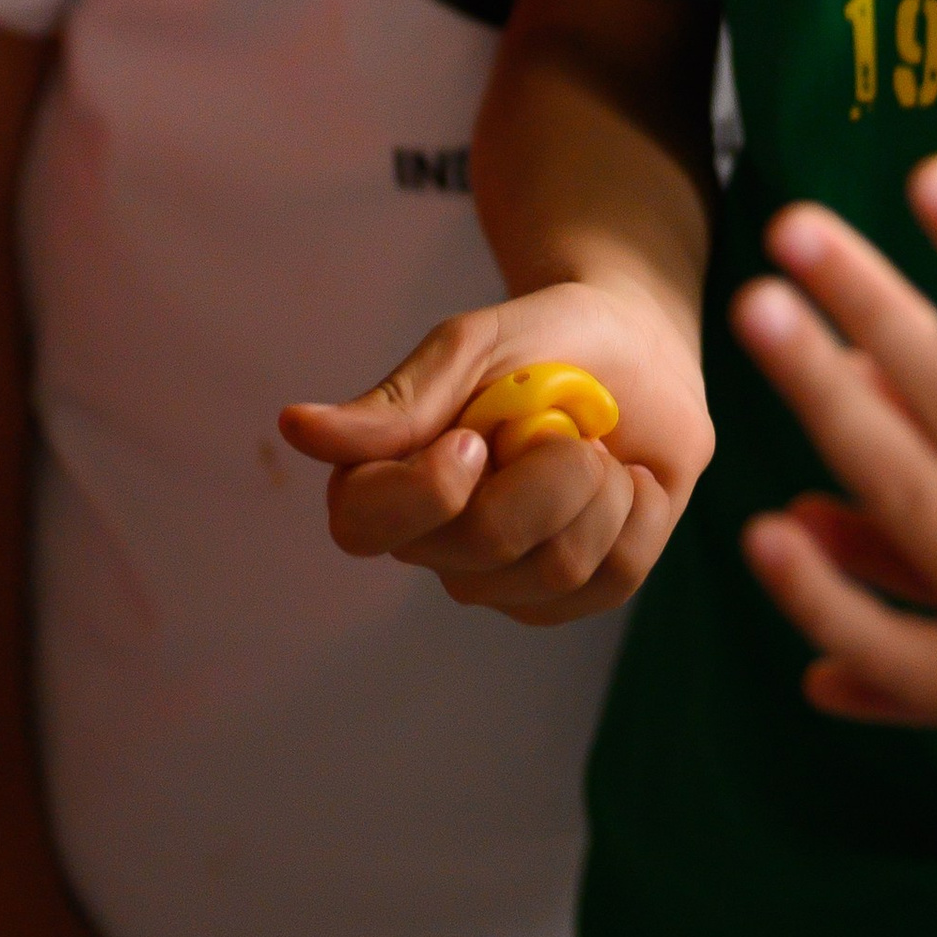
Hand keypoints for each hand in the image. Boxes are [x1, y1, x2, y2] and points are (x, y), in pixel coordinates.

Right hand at [279, 278, 713, 623]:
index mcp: (388, 479)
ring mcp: (508, 581)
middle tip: (561, 419)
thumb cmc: (544, 339)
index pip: (360, 526)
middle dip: (548, 468)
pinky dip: (637, 507)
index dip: (424, 492)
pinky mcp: (578, 596)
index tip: (474, 437)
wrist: (640, 347)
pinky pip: (616, 573)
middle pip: (484, 544)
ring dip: (597, 483)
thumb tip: (296, 428)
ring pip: (558, 565)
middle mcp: (438, 544)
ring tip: (591, 446)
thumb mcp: (472, 346)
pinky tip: (625, 478)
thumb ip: (399, 401)